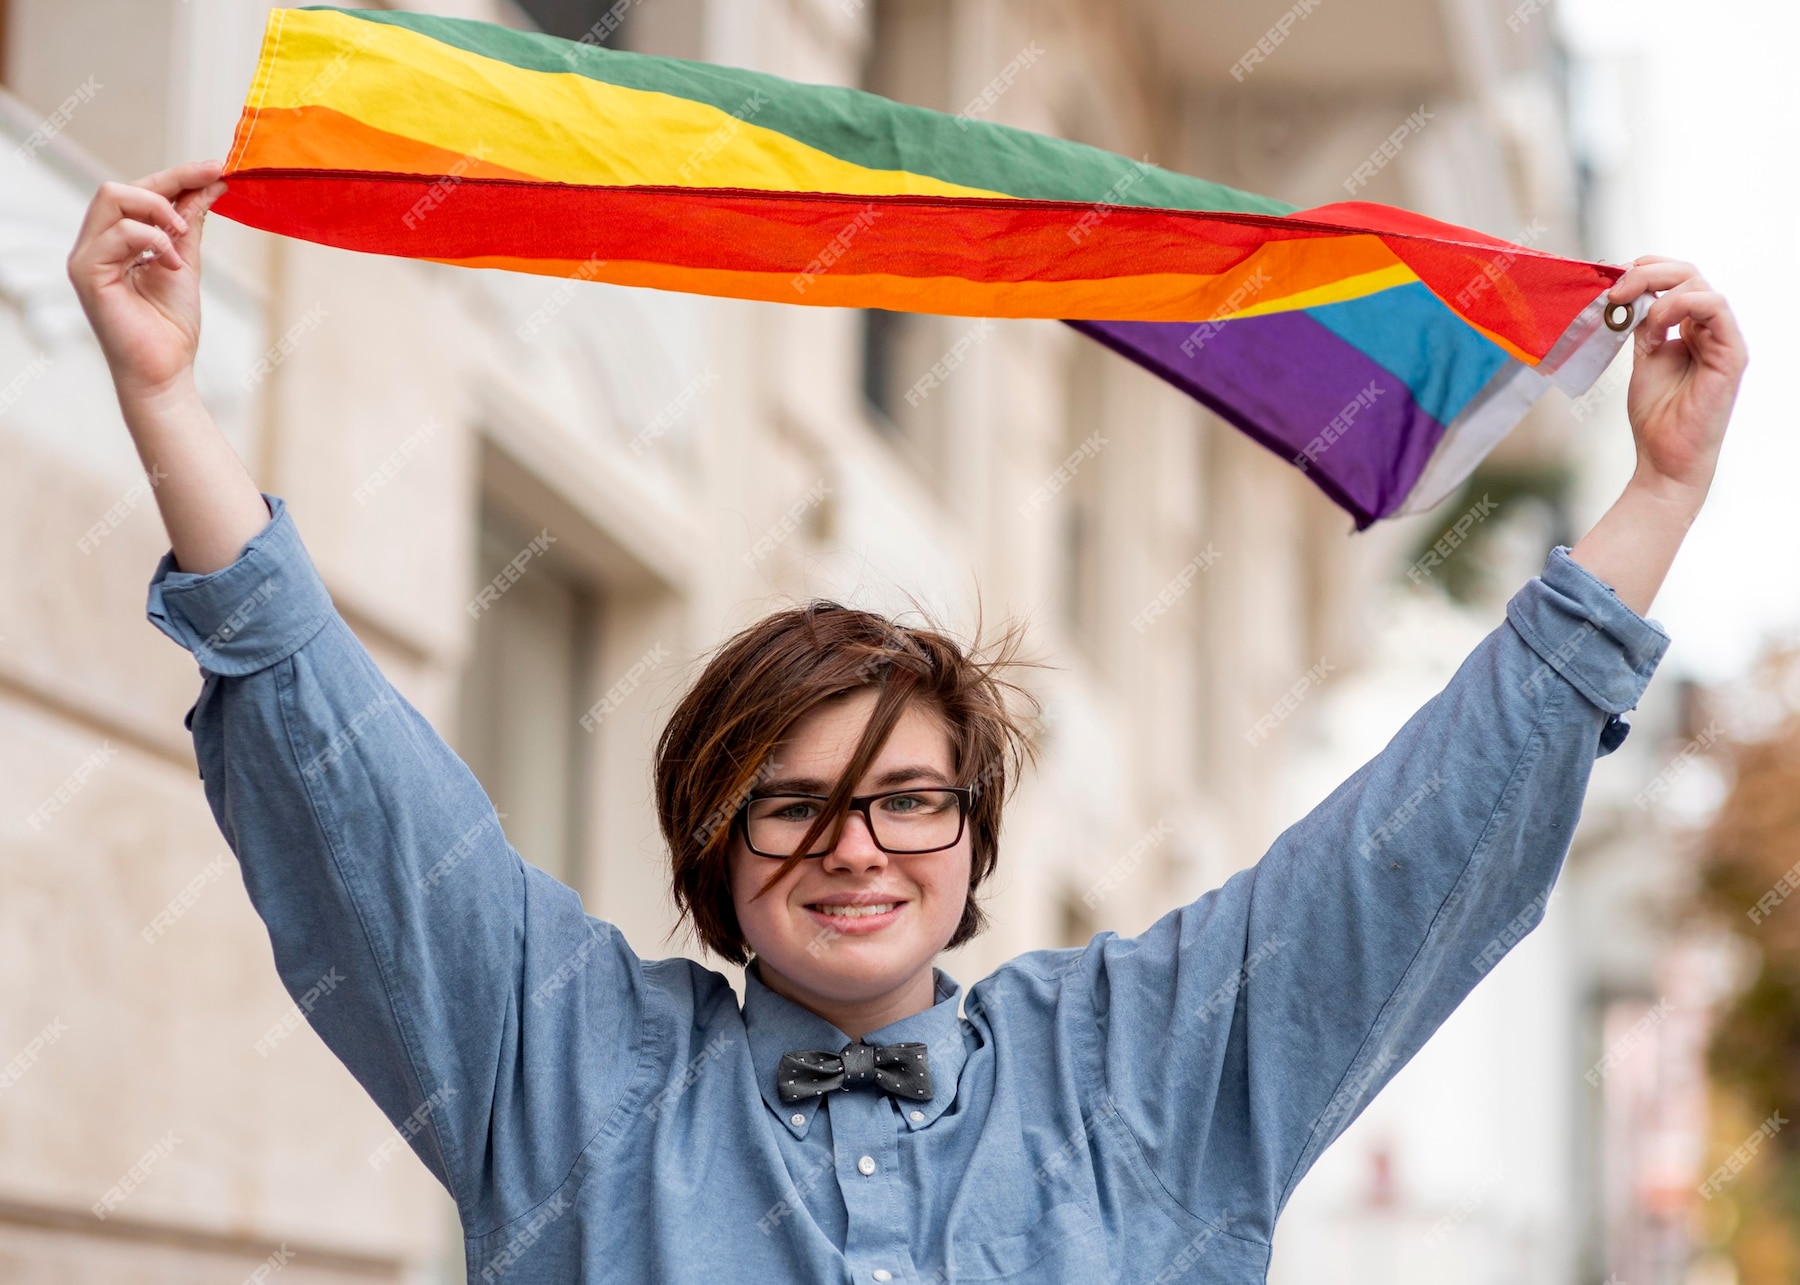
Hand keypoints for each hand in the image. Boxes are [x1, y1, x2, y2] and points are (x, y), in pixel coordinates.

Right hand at [66, 160, 228, 403]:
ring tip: (183, 242)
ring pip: (112, 198)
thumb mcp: (186, 263)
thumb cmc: (170, 327)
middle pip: (118, 187)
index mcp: (114, 241)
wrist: (165, 371)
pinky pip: (117, 233)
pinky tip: (173, 263)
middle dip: (168, 185)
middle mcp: (94, 244)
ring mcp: (86, 258)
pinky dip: (153, 240)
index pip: (138, 192)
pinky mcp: (87, 274)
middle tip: (202, 204)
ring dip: (159, 212)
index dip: (178, 176)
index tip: (217, 167)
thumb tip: (210, 185)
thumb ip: (190, 224)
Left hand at [1607, 256, 1748, 502]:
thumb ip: (1642, 326)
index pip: (1676, 279)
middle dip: (1647, 272)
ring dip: (1659, 288)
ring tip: (1630, 307)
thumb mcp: (1643, 358)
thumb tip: (1627, 294)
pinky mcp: (1732, 354)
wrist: (1664, 457)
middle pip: (1688, 274)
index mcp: (1691, 328)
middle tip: (1615, 289)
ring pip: (1700, 285)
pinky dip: (1681, 306)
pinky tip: (1655, 324)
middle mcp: (1710, 329)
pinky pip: (1715, 308)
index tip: (1611, 281)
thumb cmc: (1656, 415)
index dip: (1645, 270)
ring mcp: (1723, 339)